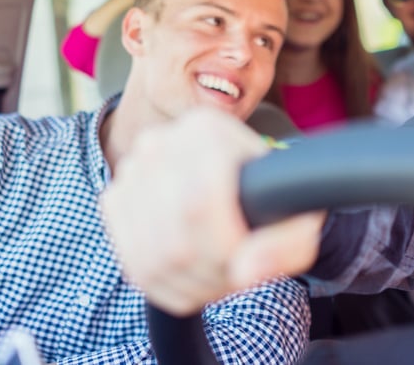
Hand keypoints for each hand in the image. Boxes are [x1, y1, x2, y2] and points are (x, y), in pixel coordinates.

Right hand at [100, 107, 324, 315]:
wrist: (238, 185)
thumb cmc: (271, 200)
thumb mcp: (298, 219)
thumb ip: (287, 246)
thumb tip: (245, 271)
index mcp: (207, 129)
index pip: (199, 203)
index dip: (227, 247)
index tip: (249, 256)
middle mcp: (159, 141)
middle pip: (175, 239)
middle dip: (212, 271)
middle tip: (236, 269)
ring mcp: (132, 171)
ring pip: (153, 258)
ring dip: (192, 283)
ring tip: (219, 269)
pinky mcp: (115, 201)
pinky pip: (134, 264)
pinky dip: (167, 283)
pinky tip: (194, 269)